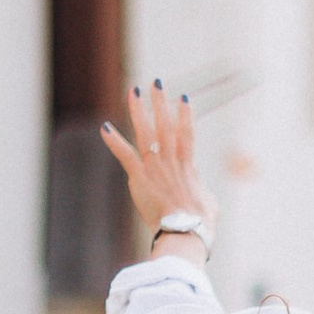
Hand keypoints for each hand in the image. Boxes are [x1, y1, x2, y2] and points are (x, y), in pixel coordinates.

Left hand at [99, 81, 215, 247]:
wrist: (186, 231)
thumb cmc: (201, 223)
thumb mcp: (208, 202)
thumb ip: (200, 191)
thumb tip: (199, 194)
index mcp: (188, 165)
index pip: (187, 133)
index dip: (185, 115)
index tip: (183, 98)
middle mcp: (171, 160)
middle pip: (165, 124)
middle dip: (160, 102)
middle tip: (156, 83)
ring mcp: (154, 167)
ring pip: (145, 131)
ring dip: (139, 110)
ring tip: (134, 91)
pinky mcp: (139, 177)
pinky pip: (125, 154)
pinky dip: (114, 141)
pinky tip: (104, 127)